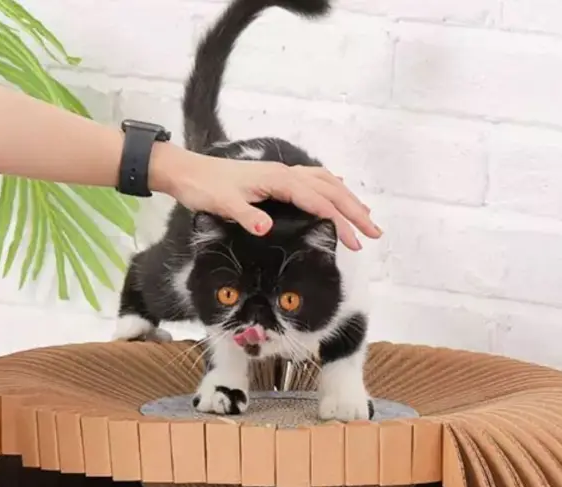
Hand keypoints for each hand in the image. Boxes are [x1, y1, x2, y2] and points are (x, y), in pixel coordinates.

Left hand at [150, 144, 380, 249]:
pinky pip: (312, 179)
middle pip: (330, 190)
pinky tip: (337, 191)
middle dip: (354, 211)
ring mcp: (281, 174)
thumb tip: (265, 228)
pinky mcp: (275, 178)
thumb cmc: (204, 187)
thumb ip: (246, 216)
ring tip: (365, 217)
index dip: (339, 220)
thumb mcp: (223, 204)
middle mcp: (285, 173)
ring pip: (325, 182)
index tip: (355, 240)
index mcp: (278, 180)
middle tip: (374, 233)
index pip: (318, 201)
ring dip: (347, 199)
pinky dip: (330, 187)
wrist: (187, 171)